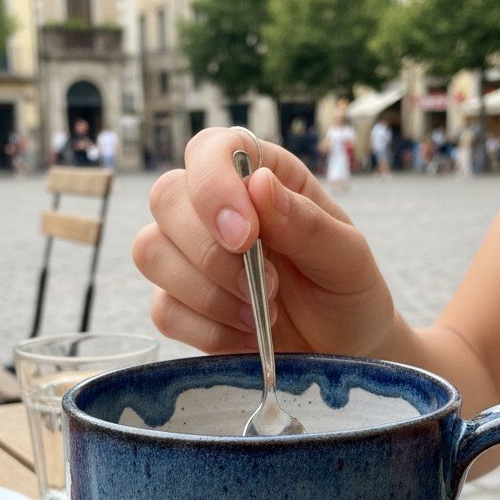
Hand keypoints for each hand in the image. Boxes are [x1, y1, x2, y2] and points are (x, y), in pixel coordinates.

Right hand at [133, 128, 410, 357]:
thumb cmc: (348, 291)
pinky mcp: (180, 304)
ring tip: (262, 313)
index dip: (213, 185)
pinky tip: (246, 333)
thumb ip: (307, 224)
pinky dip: (207, 329)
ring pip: (151, 252)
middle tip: (270, 286)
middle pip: (166, 198)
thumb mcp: (347, 256)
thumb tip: (259, 184)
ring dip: (208, 293)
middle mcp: (214, 209)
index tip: (244, 235)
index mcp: (258, 176)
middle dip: (212, 253)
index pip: (208, 150)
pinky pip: (163, 309)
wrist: (344, 349)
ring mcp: (190, 256)